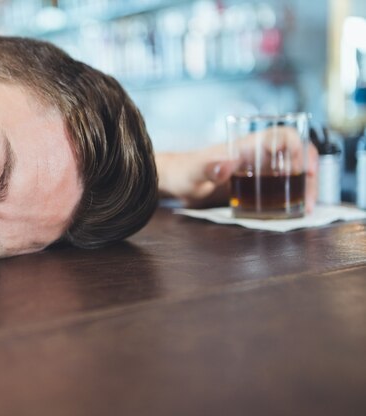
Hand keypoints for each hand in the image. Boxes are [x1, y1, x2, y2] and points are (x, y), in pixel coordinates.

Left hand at [156, 140, 318, 210]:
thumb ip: (207, 169)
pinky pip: (280, 187)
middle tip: (310, 202)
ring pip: (292, 172)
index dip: (300, 147)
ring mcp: (257, 171)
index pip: (283, 135)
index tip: (304, 169)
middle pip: (296, 156)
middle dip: (310, 174)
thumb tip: (227, 165)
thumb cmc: (182, 172)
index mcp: (246, 147)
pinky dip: (293, 196)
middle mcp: (257, 156)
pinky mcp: (254, 186)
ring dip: (305, 187)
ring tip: (307, 209)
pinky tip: (295, 212)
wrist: (174, 181)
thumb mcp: (193, 173)